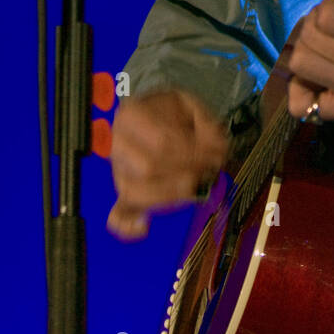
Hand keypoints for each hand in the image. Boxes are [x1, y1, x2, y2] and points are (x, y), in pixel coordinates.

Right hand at [107, 89, 228, 240]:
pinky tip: (143, 228)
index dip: (192, 153)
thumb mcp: (193, 104)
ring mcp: (118, 171)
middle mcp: (118, 144)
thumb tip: (216, 148)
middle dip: (184, 174)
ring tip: (195, 187)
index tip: (216, 155)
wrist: (153, 114)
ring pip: (135, 192)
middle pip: (147, 169)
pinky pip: (117, 215)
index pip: (162, 142)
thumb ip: (207, 124)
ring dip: (171, 195)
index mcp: (131, 116)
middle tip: (209, 170)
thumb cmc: (173, 112)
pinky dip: (128, 225)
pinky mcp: (123, 193)